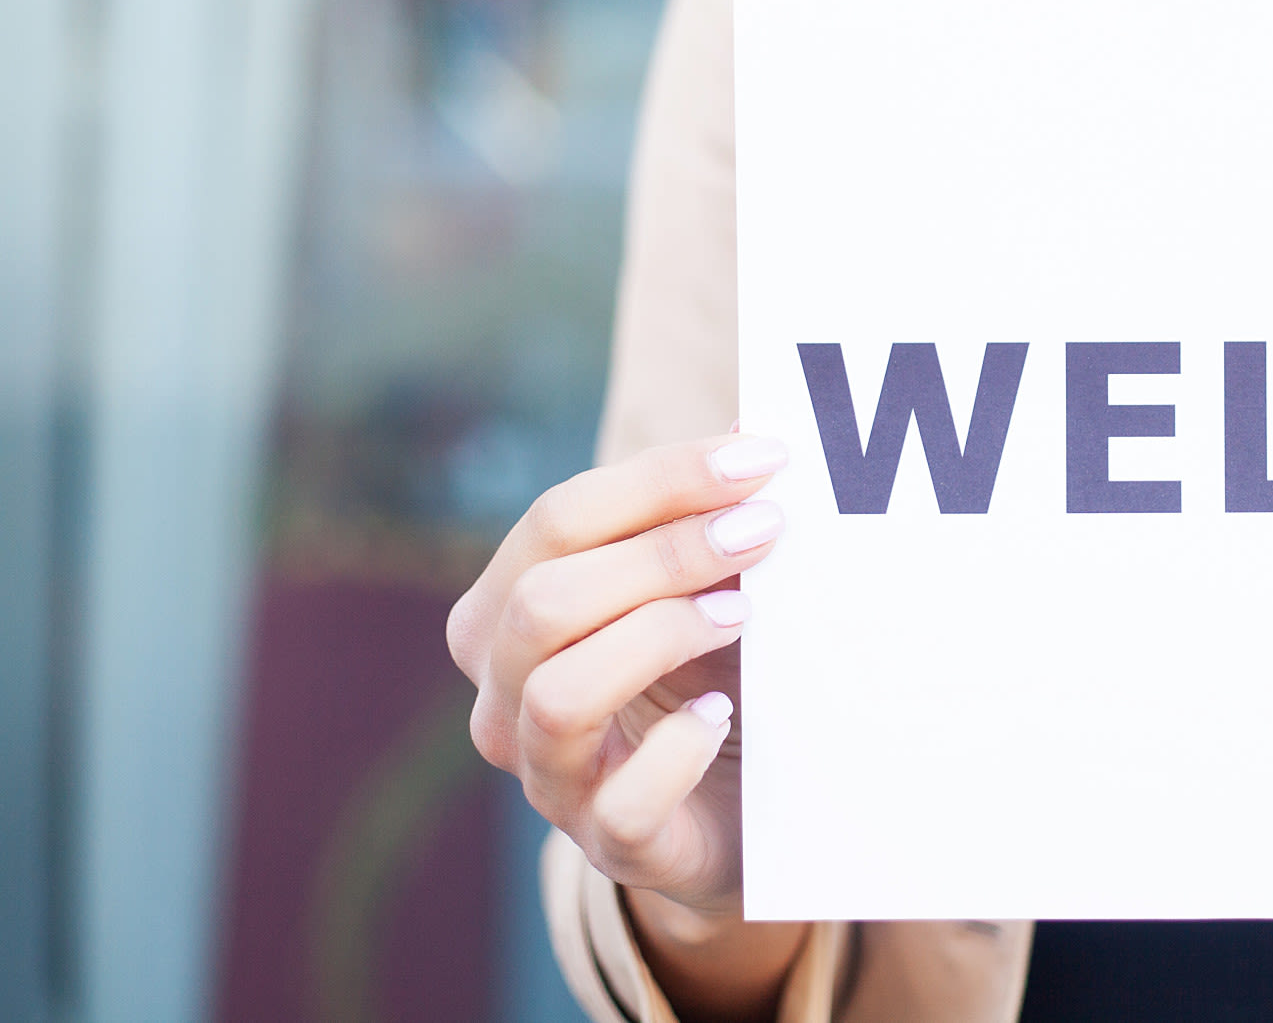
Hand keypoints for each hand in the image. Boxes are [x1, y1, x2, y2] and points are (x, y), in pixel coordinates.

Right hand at [447, 432, 789, 918]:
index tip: (762, 459)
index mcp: (507, 611)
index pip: (557, 520)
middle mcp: (504, 695)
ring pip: (557, 694)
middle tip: (767, 529)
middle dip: (663, 552)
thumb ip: (708, 515)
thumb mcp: (702, 584)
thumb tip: (754, 430)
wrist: (733, 805)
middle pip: (543, 602)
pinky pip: (619, 802)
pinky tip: (723, 714)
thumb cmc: (706, 670)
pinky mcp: (608, 842)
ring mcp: (550, 776)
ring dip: (658, 636)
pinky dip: (676, 747)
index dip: (660, 479)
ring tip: (742, 613)